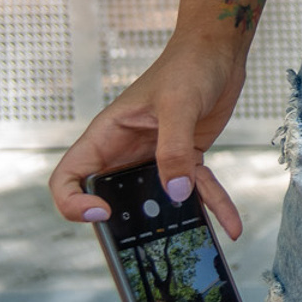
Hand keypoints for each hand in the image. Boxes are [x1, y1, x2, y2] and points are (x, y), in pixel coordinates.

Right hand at [47, 36, 249, 237]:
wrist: (218, 52)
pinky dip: (214, 206)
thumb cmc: (188, 67)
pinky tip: (233, 226)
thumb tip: (175, 194)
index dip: (73, 202)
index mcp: (106, 136)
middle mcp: (125, 152)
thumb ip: (174, 149)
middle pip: (111, 199)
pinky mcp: (185, 159)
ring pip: (158, 202)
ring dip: (176, 223)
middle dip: (126, 226)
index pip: (68, 178)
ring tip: (195, 248)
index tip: (102, 211)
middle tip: (145, 250)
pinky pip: (195, 190)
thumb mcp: (178, 105)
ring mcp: (155, 158)